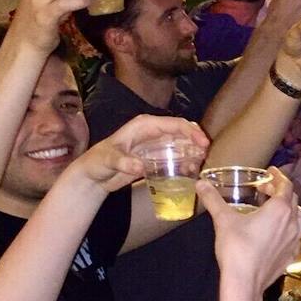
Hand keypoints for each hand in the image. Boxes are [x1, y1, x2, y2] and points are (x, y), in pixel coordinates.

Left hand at [76, 115, 208, 192]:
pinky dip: (185, 162)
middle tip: (207, 153)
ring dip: (193, 152)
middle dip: (196, 139)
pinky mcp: (156, 158)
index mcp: (144, 126)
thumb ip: (123, 162)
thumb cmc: (98, 162)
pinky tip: (191, 171)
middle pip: (181, 131)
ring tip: (201, 164)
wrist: (94, 176)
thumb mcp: (108, 160)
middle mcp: (153, 132)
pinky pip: (175, 157)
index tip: (203, 143)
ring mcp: (155, 145)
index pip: (173, 124)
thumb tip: (139, 166)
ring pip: (181, 144)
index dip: (190, 131)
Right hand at [198, 166, 300, 293]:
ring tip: (278, 211)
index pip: (285, 186)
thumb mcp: (223, 220)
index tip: (270, 172)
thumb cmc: (236, 248)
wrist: (245, 282)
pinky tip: (278, 235)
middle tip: (266, 191)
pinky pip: (297, 239)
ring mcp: (294, 241)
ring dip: (293, 211)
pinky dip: (291, 232)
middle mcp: (292, 223)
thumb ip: (213, 199)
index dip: (278, 177)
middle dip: (282, 192)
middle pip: (294, 200)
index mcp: (279, 209)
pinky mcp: (291, 257)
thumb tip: (200, 183)